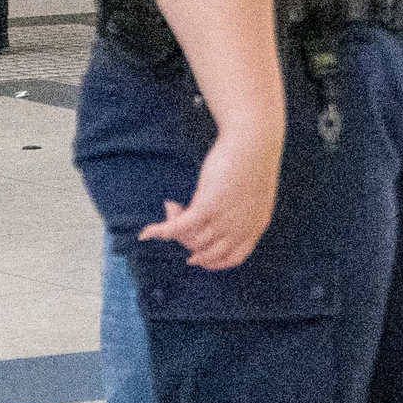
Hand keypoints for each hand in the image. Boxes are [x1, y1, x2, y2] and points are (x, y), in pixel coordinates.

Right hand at [140, 124, 280, 271]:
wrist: (253, 140)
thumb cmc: (251, 160)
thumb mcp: (251, 193)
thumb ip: (238, 210)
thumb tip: (213, 218)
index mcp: (255, 225)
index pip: (233, 258)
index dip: (212, 261)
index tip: (195, 257)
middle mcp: (240, 228)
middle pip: (206, 253)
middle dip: (187, 243)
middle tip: (180, 222)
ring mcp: (224, 220)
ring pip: (191, 240)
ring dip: (174, 228)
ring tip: (172, 205)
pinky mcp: (207, 206)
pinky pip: (178, 227)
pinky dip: (160, 231)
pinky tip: (146, 233)